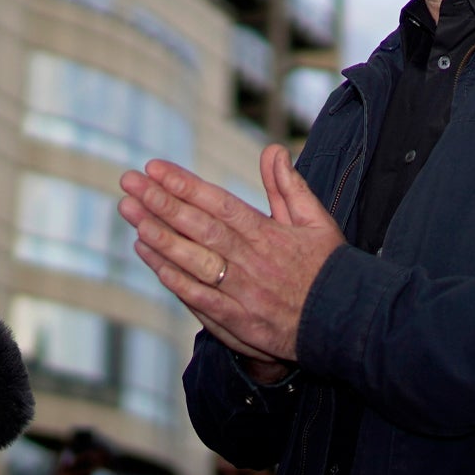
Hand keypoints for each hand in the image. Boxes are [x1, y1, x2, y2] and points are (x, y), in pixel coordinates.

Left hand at [118, 144, 345, 370]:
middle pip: (199, 227)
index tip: (156, 168)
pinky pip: (197, 297)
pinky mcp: (236, 320)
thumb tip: (272, 150)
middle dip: (161, 203)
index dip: (185, 185)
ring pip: (192, 260)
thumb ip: (289, 186)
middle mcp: (251, 260)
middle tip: (129, 182)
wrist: (345, 324)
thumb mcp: (316, 220)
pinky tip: (149, 255)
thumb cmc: (328, 268)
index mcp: (269, 234)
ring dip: (159, 236)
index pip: (219, 203)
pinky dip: (171, 277)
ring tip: (130, 212)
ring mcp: (241, 292)